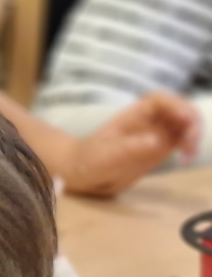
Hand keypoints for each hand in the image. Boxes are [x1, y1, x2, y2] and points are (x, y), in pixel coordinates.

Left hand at [63, 92, 201, 196]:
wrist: (83, 175)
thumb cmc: (89, 161)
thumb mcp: (105, 156)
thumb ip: (128, 149)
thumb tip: (155, 141)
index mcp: (133, 114)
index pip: (159, 100)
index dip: (176, 105)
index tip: (184, 119)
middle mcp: (149, 120)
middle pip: (179, 110)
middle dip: (191, 122)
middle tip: (191, 143)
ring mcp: (158, 133)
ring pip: (185, 126)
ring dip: (193, 135)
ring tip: (189, 154)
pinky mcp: (162, 148)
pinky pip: (182, 141)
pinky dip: (189, 148)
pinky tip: (186, 159)